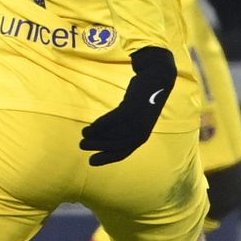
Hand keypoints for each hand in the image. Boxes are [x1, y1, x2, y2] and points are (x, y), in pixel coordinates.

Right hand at [79, 46, 176, 165]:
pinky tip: (90, 127)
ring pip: (114, 134)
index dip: (106, 159)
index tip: (91, 162)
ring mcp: (138, 121)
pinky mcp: (133, 108)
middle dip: (98, 147)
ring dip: (96, 137)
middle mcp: (141, 131)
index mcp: (141, 135)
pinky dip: (100, 126)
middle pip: (116, 145)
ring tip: (83, 134)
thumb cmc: (143, 98)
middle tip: (82, 145)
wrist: (158, 78)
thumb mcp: (134, 114)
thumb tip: (101, 134)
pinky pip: (113, 120)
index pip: (123, 152)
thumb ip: (123, 125)